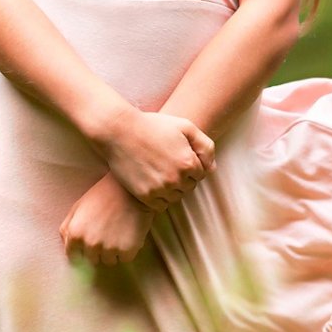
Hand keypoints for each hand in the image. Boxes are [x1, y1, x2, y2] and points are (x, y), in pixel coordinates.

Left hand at [60, 174, 152, 265]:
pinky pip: (124, 259)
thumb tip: (67, 247)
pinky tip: (128, 235)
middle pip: (93, 260)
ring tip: (118, 233)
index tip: (90, 242)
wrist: (129, 189)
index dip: (82, 251)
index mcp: (75, 235)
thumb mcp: (77, 207)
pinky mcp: (127, 250)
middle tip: (107, 233)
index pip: (74, 258)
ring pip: (109, 261)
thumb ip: (66, 229)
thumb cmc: (102, 195)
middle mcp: (90, 245)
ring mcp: (109, 249)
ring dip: (113, 252)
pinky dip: (127, 251)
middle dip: (98, 251)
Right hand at [91, 108, 215, 210]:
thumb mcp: (184, 126)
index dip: (190, 163)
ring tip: (159, 172)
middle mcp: (176, 179)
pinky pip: (160, 206)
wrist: (119, 131)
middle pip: (189, 187)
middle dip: (182, 176)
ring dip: (172, 188)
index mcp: (188, 163)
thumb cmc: (153, 125)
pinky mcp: (144, 196)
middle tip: (167, 162)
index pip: (201, 173)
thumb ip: (205, 146)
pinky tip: (152, 183)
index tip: (177, 154)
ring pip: (176, 197)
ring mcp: (159, 189)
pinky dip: (159, 198)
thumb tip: (212, 168)